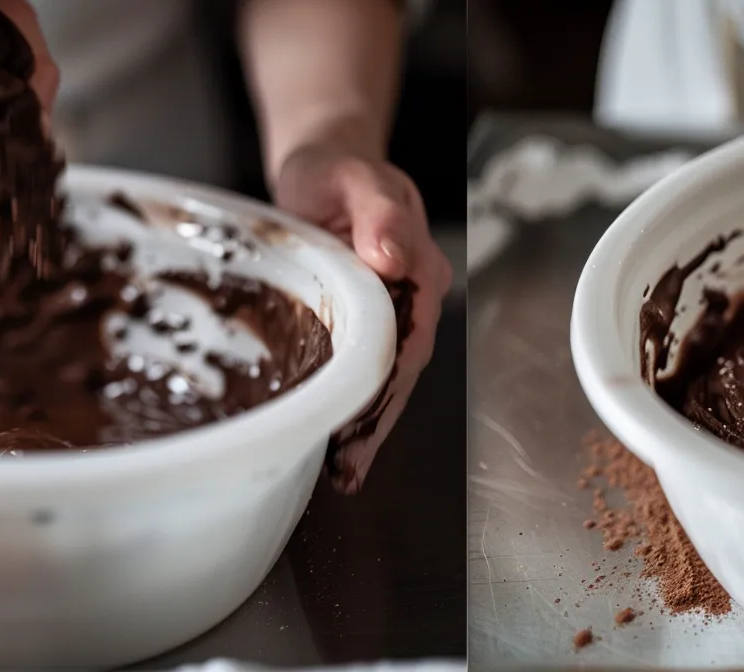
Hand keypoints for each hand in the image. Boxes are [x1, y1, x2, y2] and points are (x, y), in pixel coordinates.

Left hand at [273, 142, 450, 492]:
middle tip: (350, 470)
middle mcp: (414, 296)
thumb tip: (393, 258)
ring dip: (367, 424)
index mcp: (419, 267)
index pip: (409, 340)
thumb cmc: (337, 170)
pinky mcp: (365, 320)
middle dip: (378, 424)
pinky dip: (353, 403)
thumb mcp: (354, 177)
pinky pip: (364, 365)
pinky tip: (336, 438)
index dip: (387, 388)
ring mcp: (391, 311)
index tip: (364, 427)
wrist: (324, 166)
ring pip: (385, 376)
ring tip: (344, 470)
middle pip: (401, 370)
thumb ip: (378, 213)